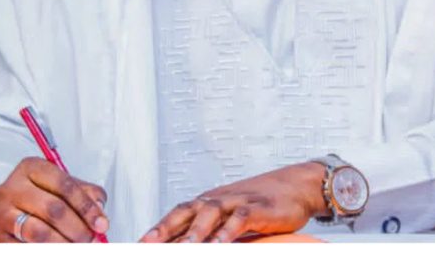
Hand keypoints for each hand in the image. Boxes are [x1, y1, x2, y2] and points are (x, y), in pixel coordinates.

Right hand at [0, 158, 108, 242]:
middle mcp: (13, 188)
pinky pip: (27, 249)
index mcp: (31, 168)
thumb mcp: (60, 186)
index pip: (64, 185)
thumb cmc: (37, 196)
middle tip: (91, 239)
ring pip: (39, 233)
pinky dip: (48, 252)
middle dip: (78, 229)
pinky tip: (59, 250)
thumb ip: (85, 193)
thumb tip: (100, 213)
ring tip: (78, 247)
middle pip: (53, 210)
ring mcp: (2, 214)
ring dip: (65, 244)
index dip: (86, 207)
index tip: (102, 224)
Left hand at [140, 162, 327, 242]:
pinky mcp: (258, 207)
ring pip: (210, 213)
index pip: (176, 216)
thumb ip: (209, 233)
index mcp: (207, 203)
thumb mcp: (231, 218)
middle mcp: (217, 199)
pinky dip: (229, 230)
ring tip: (184, 249)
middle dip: (164, 229)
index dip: (156, 230)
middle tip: (146, 245)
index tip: (138, 245)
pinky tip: (221, 243)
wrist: (297, 186)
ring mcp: (237, 201)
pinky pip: (240, 218)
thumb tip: (183, 248)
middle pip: (185, 211)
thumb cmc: (260, 205)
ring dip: (195, 232)